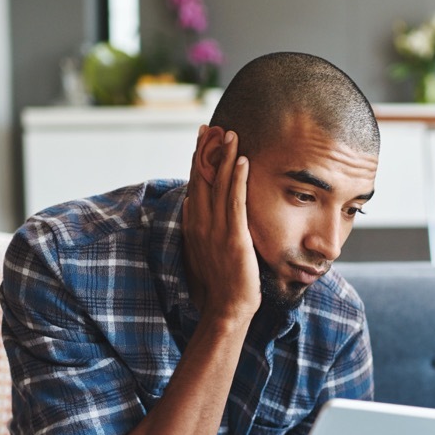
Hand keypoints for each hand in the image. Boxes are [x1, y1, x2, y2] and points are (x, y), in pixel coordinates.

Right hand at [182, 125, 260, 322]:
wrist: (226, 308)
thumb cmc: (219, 282)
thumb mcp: (203, 249)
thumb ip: (199, 226)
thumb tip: (192, 205)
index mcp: (194, 224)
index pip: (196, 185)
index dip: (198, 160)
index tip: (202, 139)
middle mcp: (201, 223)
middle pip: (203, 179)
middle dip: (207, 151)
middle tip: (212, 127)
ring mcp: (216, 229)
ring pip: (220, 185)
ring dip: (225, 157)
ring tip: (230, 134)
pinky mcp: (234, 237)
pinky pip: (236, 202)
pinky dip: (238, 180)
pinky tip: (242, 161)